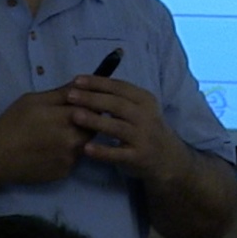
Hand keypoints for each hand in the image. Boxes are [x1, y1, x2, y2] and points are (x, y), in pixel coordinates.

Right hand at [0, 88, 93, 184]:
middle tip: (68, 121)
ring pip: (85, 143)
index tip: (81, 105)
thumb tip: (83, 84)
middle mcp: (74, 139)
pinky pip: (74, 158)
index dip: (89, 105)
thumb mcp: (33, 100)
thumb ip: (62, 93)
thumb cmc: (12, 124)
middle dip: (87, 122)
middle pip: (93, 127)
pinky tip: (51, 151)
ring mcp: (71, 157)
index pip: (94, 107)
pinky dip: (68, 153)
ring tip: (57, 136)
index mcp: (68, 117)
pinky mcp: (65, 171)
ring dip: (78, 138)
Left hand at [64, 75, 187, 184]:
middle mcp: (146, 116)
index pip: (120, 87)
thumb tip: (86, 86)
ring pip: (117, 127)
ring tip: (74, 116)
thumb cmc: (144, 127)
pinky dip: (102, 151)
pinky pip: (118, 154)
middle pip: (117, 105)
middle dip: (93, 98)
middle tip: (70, 95)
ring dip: (95, 121)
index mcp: (145, 100)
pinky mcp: (137, 157)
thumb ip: (119, 99)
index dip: (98, 83)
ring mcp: (142, 137)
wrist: (166, 155)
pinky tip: (86, 147)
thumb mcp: (140, 108)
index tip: (77, 80)